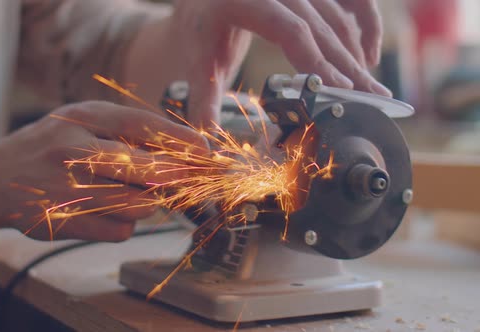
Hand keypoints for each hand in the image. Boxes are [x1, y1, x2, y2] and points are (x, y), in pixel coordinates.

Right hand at [0, 101, 207, 241]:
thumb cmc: (47, 147)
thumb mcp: (80, 122)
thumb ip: (125, 131)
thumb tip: (182, 150)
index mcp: (80, 117)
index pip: (142, 126)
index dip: (180, 140)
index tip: (206, 152)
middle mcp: (73, 150)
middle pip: (146, 169)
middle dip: (176, 177)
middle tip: (186, 180)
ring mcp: (67, 189)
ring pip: (139, 205)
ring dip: (147, 203)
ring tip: (129, 192)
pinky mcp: (64, 223)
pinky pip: (119, 230)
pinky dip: (124, 223)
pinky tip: (105, 210)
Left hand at [168, 0, 388, 126]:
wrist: (203, 0)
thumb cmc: (198, 27)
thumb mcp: (197, 62)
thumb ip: (203, 101)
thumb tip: (207, 144)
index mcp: (246, 1)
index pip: (291, 29)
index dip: (317, 60)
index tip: (338, 88)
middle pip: (322, 26)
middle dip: (349, 66)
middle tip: (373, 98)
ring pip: (337, 18)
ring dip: (356, 54)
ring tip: (372, 89)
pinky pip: (345, 3)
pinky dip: (362, 26)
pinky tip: (368, 56)